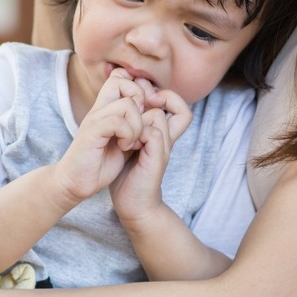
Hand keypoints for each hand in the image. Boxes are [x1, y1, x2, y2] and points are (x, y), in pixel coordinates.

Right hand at [54, 69, 149, 202]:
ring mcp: (94, 119)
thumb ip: (135, 125)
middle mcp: (99, 109)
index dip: (138, 86)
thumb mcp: (124, 140)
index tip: (145, 109)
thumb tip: (154, 112)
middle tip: (141, 123)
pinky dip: (128, 134)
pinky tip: (125, 147)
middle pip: (122, 80)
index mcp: (106, 108)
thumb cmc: (99, 163)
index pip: (120, 77)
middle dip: (140, 98)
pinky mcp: (92, 132)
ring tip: (132, 141)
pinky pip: (117, 121)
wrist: (75, 182)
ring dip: (137, 125)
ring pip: (127, 104)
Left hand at [110, 89, 191, 225]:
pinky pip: (153, 133)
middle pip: (174, 102)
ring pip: (157, 115)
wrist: (131, 204)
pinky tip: (125, 145)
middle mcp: (166, 136)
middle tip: (133, 107)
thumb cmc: (125, 174)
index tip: (137, 98)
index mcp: (160, 131)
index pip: (175, 102)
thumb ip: (128, 123)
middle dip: (150, 98)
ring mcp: (164, 147)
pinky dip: (136, 134)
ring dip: (137, 120)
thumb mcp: (126, 142)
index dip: (159, 92)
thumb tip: (121, 100)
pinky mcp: (158, 158)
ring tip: (125, 134)